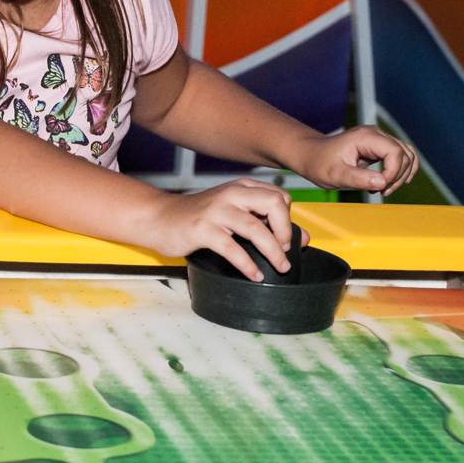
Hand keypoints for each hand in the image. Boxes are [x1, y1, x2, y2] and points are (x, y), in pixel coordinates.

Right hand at [145, 179, 302, 281]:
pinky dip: (247, 264)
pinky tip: (254, 275)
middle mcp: (231, 194)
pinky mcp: (202, 229)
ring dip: (273, 251)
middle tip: (285, 250)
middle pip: (273, 204)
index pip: (279, 196)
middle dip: (286, 230)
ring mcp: (216, 211)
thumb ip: (265, 222)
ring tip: (280, 267)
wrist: (160, 218)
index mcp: (241, 188)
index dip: (288, 219)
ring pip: (256, 227)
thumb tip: (303, 238)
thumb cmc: (198, 217)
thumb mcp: (232, 213)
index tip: (286, 239)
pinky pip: (232, 248)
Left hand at [296, 126, 417, 196]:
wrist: (310, 155)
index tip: (381, 188)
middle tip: (381, 192)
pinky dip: (400, 170)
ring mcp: (378, 139)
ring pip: (406, 154)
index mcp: (365, 137)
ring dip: (402, 174)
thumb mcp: (336, 175)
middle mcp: (375, 134)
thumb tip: (383, 182)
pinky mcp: (378, 147)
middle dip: (398, 176)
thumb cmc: (319, 163)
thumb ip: (359, 179)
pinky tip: (390, 183)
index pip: (395, 152)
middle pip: (404, 154)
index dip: (394, 172)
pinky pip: (400, 156)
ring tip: (385, 189)